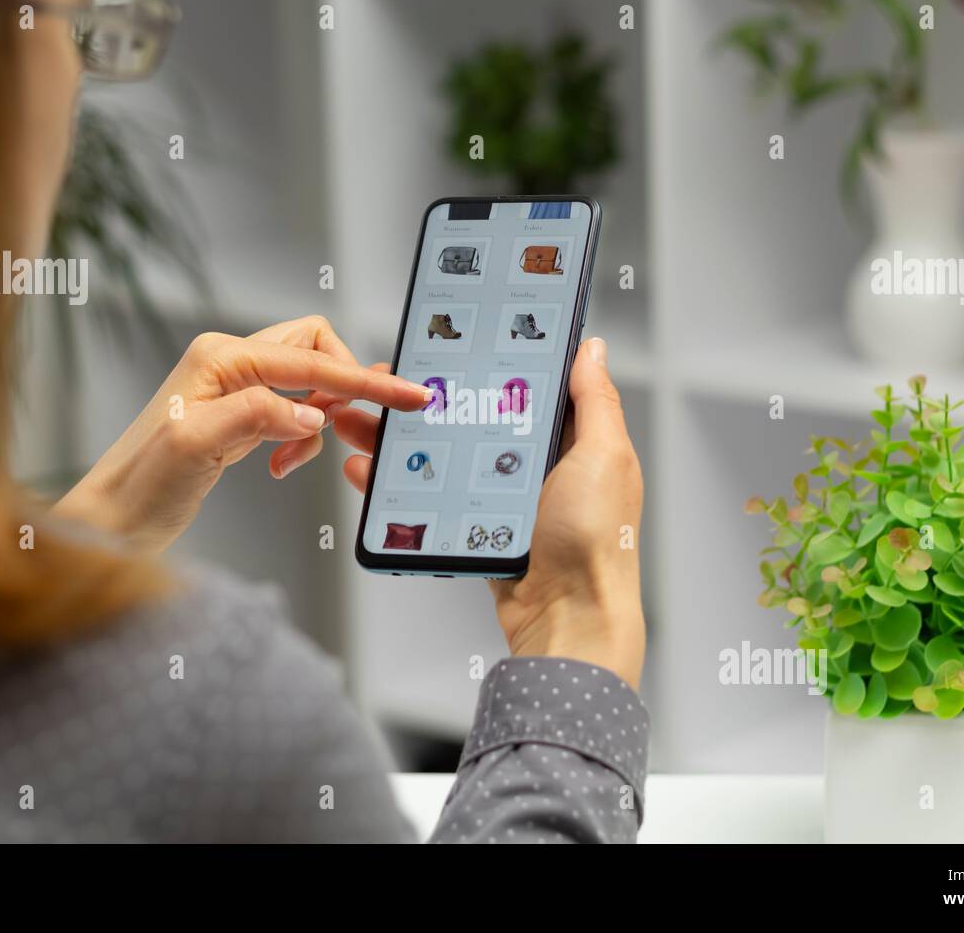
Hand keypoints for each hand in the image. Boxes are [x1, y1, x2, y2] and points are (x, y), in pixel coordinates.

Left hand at [55, 315, 429, 551]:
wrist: (113, 521)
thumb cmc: (141, 484)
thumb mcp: (195, 446)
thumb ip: (257, 416)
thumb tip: (310, 410)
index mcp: (220, 357)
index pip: (311, 359)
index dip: (364, 380)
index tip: (407, 394)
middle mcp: (229, 363)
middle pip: (315, 351)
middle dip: (342, 388)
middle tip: (347, 429)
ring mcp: (235, 389)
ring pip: (309, 384)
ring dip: (318, 420)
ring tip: (293, 458)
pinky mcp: (240, 417)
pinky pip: (294, 412)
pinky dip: (301, 438)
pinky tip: (282, 463)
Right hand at [336, 338, 644, 687]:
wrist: (568, 619)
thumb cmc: (596, 542)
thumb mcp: (604, 457)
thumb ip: (595, 400)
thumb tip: (593, 348)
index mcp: (573, 439)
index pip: (525, 385)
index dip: (488, 362)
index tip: (448, 343)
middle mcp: (539, 464)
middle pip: (473, 417)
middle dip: (427, 400)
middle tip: (385, 385)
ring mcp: (503, 496)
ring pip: (444, 455)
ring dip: (399, 439)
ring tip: (359, 422)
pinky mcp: (476, 527)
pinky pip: (432, 497)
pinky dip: (398, 484)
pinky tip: (368, 471)